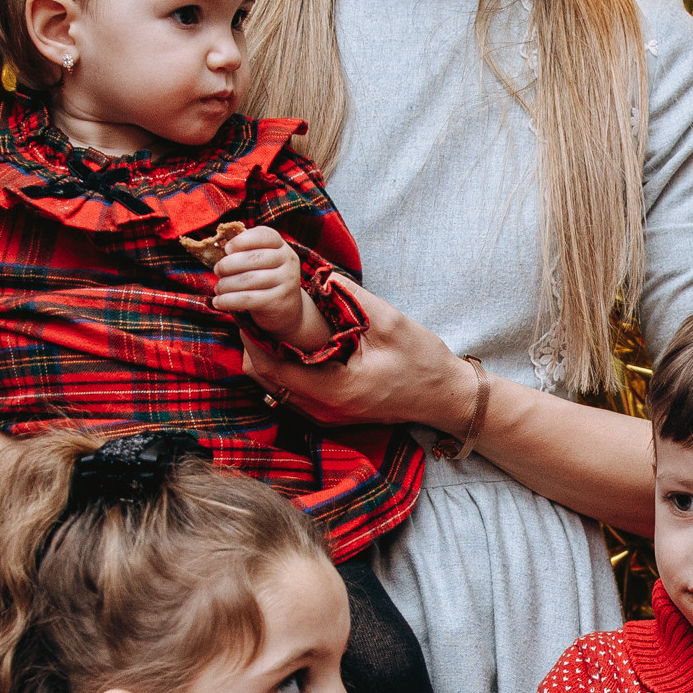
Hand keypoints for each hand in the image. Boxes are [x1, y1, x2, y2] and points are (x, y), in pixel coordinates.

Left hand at [212, 225, 326, 350]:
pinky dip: (228, 300)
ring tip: (218, 288)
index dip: (242, 240)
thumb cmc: (266, 280)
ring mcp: (286, 281)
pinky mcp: (278, 301)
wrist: (287, 309)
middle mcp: (287, 261)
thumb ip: (246, 252)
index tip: (226, 249)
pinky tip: (219, 302)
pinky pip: (247, 298)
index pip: (263, 235)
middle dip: (228, 264)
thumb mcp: (262, 262)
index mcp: (281, 246)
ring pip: (248, 279)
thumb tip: (216, 250)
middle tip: (217, 270)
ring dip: (226, 284)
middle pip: (253, 258)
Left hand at [238, 281, 476, 436]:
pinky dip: (284, 370)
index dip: (251, 338)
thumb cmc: (424, 364)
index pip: (272, 367)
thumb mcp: (390, 323)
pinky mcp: (333, 414)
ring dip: (268, 359)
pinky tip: (291, 346)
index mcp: (335, 390)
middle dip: (254, 348)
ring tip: (267, 327)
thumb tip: (320, 276)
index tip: (246, 310)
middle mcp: (325, 409)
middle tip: (252, 315)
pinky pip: (293, 393)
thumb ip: (352, 299)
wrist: (446, 397)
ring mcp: (328, 416)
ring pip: (277, 389)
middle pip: (266, 382)